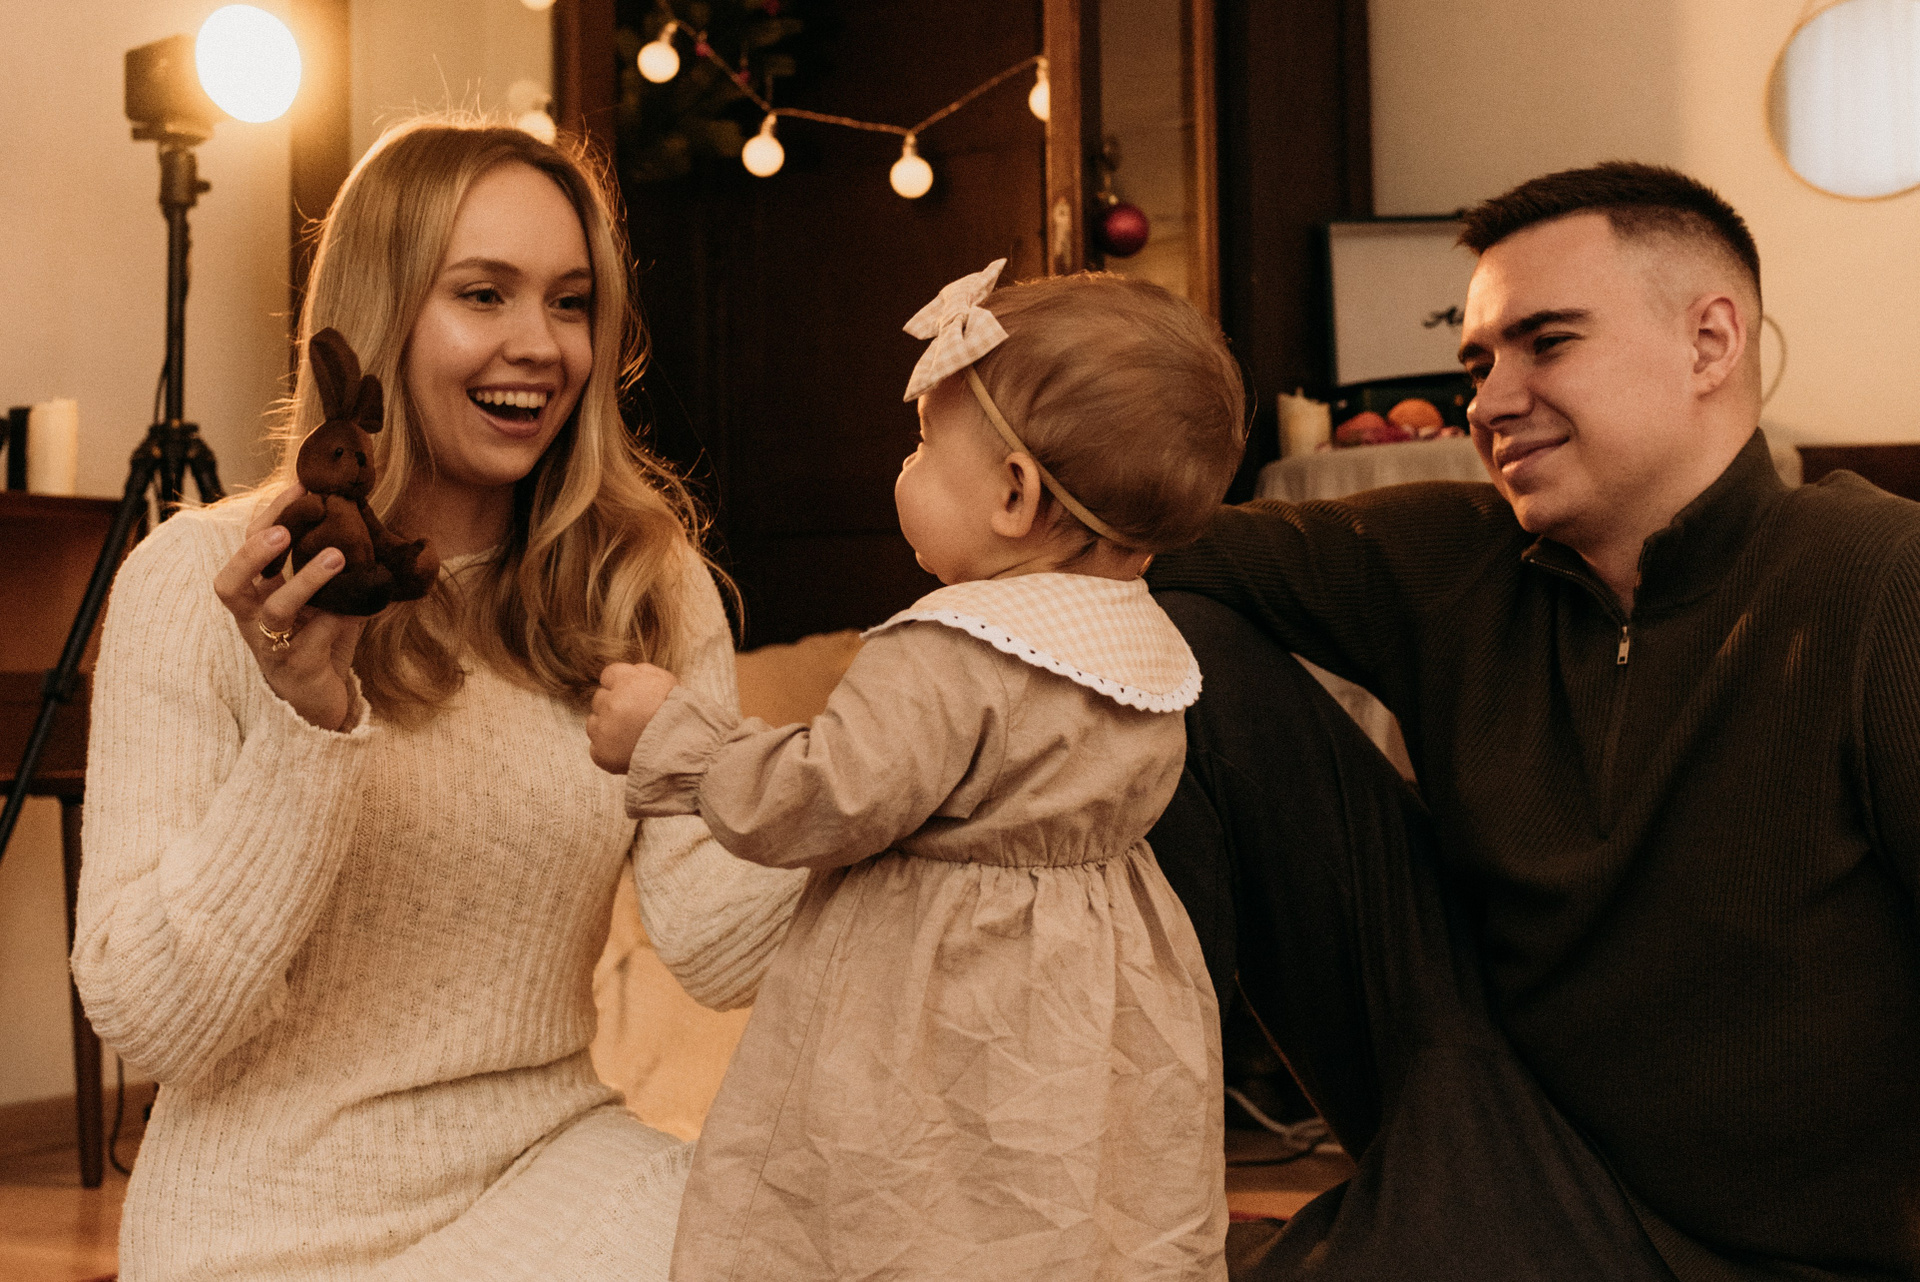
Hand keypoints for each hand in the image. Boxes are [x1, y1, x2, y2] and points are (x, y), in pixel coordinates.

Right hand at [213, 485, 370, 731]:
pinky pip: (314, 640)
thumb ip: (342, 570)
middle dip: (252, 553)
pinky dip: (335, 621)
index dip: (269, 516)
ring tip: (338, 556)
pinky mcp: (296, 668)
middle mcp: (254, 619)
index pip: (251, 547)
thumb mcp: (331, 600)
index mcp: (258, 594)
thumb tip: (370, 526)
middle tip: (284, 531)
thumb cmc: (322, 644)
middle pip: (230, 582)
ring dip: (304, 580)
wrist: (326, 701)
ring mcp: (271, 645)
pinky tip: (357, 609)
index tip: (299, 486)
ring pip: (274, 609)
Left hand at [587, 662, 678, 773]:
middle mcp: (611, 703)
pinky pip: (596, 748)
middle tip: (635, 718)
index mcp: (626, 682)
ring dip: (607, 727)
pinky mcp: (601, 753)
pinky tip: (626, 750)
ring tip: (632, 736)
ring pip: (594, 723)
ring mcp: (603, 729)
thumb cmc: (681, 716)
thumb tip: (629, 672)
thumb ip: (643, 672)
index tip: (630, 695)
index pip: (608, 675)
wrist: (684, 750)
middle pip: (600, 699)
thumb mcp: (667, 683)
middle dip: (613, 706)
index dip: (620, 685)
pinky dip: (608, 750)